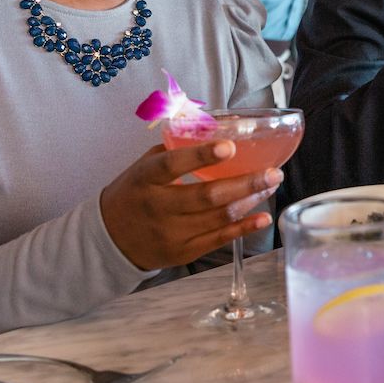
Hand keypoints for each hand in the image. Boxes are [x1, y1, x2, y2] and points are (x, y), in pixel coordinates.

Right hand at [99, 140, 280, 269]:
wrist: (110, 238)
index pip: (173, 165)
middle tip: (273, 172)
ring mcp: (171, 233)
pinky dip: (244, 228)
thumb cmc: (134, 193)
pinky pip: (218, 240)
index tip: (228, 146)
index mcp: (146, 179)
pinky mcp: (183, 252)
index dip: (201, 156)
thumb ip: (175, 150)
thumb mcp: (144, 166)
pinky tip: (262, 217)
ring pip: (218, 217)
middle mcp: (158, 207)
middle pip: (207, 196)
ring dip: (250, 201)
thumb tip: (216, 129)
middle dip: (245, 184)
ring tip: (270, 185)